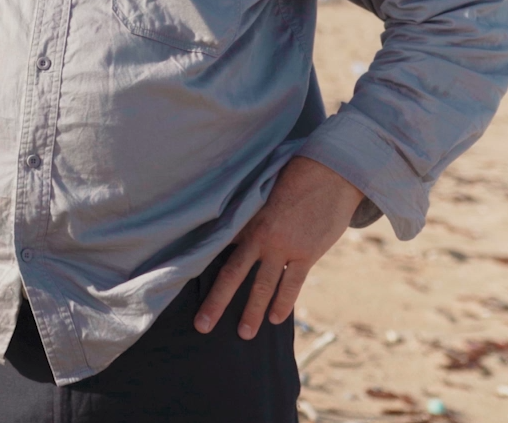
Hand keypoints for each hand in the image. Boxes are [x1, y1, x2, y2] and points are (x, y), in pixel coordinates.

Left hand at [195, 156, 363, 338]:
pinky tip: (277, 319)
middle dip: (217, 301)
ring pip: (263, 286)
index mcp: (244, 219)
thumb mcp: (261, 192)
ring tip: (244, 334)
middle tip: (202, 325)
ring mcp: (283, 247)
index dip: (200, 265)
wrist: (328, 174)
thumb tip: (230, 227)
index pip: (216, 247)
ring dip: (253, 311)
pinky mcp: (306, 253)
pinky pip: (292, 284)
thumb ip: (246, 213)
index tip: (179, 283)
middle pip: (232, 274)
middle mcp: (259, 236)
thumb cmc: (292, 178)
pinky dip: (284, 302)